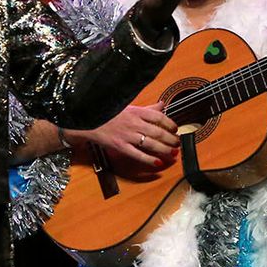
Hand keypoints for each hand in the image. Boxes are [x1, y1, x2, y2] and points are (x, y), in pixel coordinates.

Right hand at [65, 102, 180, 169]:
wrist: (88, 120)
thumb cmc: (110, 113)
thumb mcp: (130, 107)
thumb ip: (148, 108)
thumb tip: (163, 104)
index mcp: (137, 112)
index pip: (159, 117)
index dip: (170, 124)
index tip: (175, 129)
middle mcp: (134, 123)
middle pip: (158, 132)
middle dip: (171, 139)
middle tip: (178, 144)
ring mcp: (127, 136)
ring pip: (151, 144)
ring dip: (164, 149)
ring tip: (174, 153)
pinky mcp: (120, 146)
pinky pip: (138, 154)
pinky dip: (149, 159)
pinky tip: (158, 162)